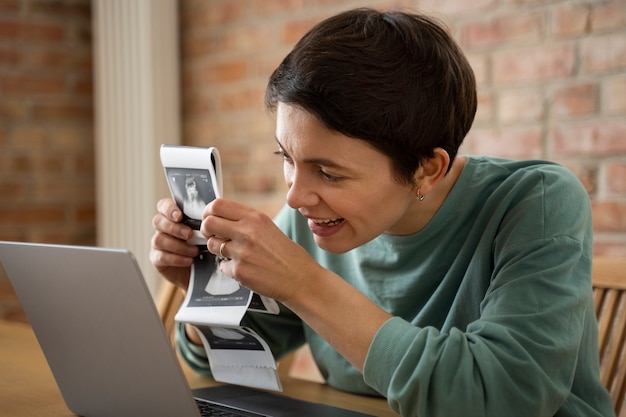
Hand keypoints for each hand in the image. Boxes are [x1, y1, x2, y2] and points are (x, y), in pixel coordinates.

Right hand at [150, 198, 200, 290]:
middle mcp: (162, 228)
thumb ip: (203, 223)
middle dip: (175, 228)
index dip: (169, 209)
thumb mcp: (205, 233)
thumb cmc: (204, 247)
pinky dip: (176, 258)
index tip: (179, 216)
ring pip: (159, 239)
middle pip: (158, 221)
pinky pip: (161, 256)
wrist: (201, 271)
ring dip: (179, 245)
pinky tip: (189, 260)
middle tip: (190, 234)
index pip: (163, 206)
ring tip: (195, 251)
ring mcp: (158, 243)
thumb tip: (210, 217)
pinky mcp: (157, 259)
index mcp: (173, 216)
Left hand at [201, 198, 316, 302]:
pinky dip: (231, 268)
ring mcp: (242, 252)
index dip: (208, 212)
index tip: (210, 219)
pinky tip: (247, 268)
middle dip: (207, 230)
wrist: (300, 278)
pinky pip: (222, 266)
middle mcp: (247, 231)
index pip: (218, 205)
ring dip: (218, 250)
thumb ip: (245, 221)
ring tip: (235, 254)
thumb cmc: (287, 254)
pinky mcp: (239, 271)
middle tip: (215, 236)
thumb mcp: (268, 228)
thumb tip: (220, 218)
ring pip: (212, 245)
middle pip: (208, 223)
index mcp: (255, 217)